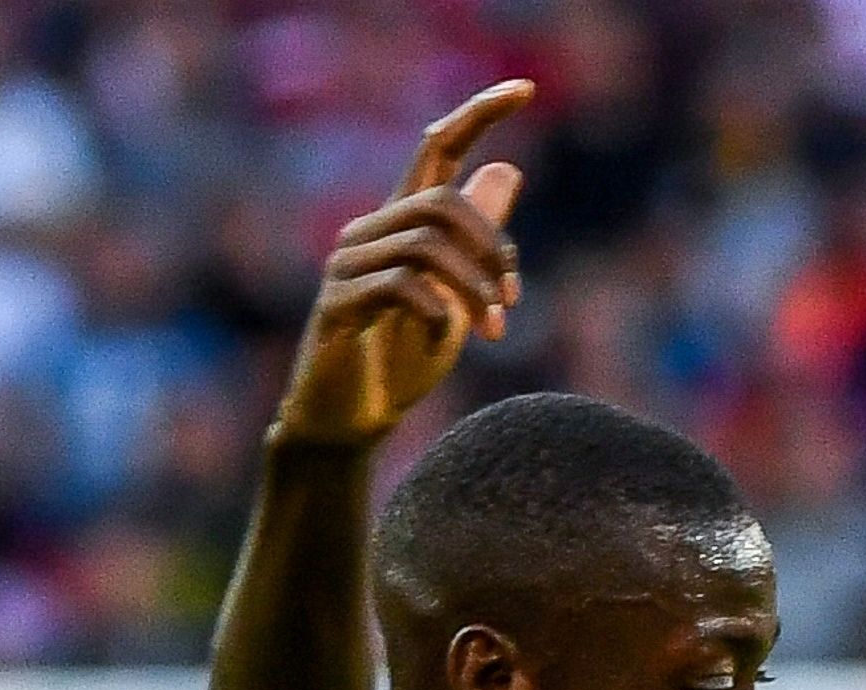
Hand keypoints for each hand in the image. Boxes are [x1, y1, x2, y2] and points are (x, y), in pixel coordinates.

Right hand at [272, 82, 530, 449]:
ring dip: (475, 288)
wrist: (351, 421)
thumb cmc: (400, 359)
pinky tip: (446, 335)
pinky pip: (401, 286)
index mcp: (401, 223)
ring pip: (428, 243)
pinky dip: (437, 311)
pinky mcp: (339, 305)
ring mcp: (349, 265)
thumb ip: (478, 240)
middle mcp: (370, 230)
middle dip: (492, 247)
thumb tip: (508, 171)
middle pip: (443, 201)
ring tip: (492, 330)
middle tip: (512, 298)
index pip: (438, 147)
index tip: (527, 91)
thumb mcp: (457, 296)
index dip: (480, 114)